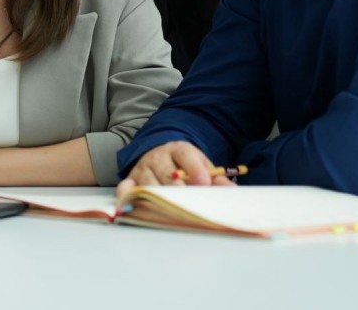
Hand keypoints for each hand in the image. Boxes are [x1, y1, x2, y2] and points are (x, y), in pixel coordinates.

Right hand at [117, 142, 235, 198]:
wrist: (160, 155)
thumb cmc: (184, 166)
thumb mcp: (201, 165)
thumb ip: (216, 178)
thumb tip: (231, 190)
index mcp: (178, 149)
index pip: (186, 155)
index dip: (195, 168)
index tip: (204, 182)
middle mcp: (158, 157)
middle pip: (165, 170)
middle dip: (176, 185)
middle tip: (186, 197)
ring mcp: (143, 168)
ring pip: (148, 182)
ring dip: (157, 195)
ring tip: (167, 208)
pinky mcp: (131, 179)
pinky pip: (126, 187)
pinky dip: (127, 196)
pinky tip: (132, 205)